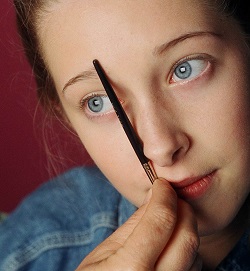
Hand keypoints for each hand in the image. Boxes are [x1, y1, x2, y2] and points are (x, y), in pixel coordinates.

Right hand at [76, 178, 200, 270]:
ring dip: (185, 232)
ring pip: (196, 256)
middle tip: (171, 199)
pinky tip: (170, 248)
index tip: (161, 186)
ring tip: (168, 225)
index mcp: (130, 270)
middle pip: (187, 238)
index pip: (160, 221)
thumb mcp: (104, 253)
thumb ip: (133, 225)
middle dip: (183, 210)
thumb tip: (154, 197)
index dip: (164, 196)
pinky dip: (187, 253)